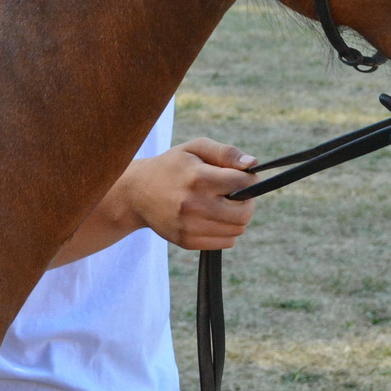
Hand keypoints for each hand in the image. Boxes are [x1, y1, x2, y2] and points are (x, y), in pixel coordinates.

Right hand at [111, 138, 258, 250]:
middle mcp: (194, 205)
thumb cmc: (173, 166)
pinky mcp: (187, 241)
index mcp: (198, 178)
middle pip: (244, 213)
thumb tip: (252, 164)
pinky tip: (213, 217)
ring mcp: (190, 226)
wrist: (137, 192)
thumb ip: (226, 153)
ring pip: (237, 230)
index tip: (243, 177)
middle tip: (236, 193)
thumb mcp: (195, 148)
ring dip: (237, 217)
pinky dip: (226, 231)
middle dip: (247, 201)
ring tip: (222, 204)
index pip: (243, 184)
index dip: (249, 179)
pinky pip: (226, 242)